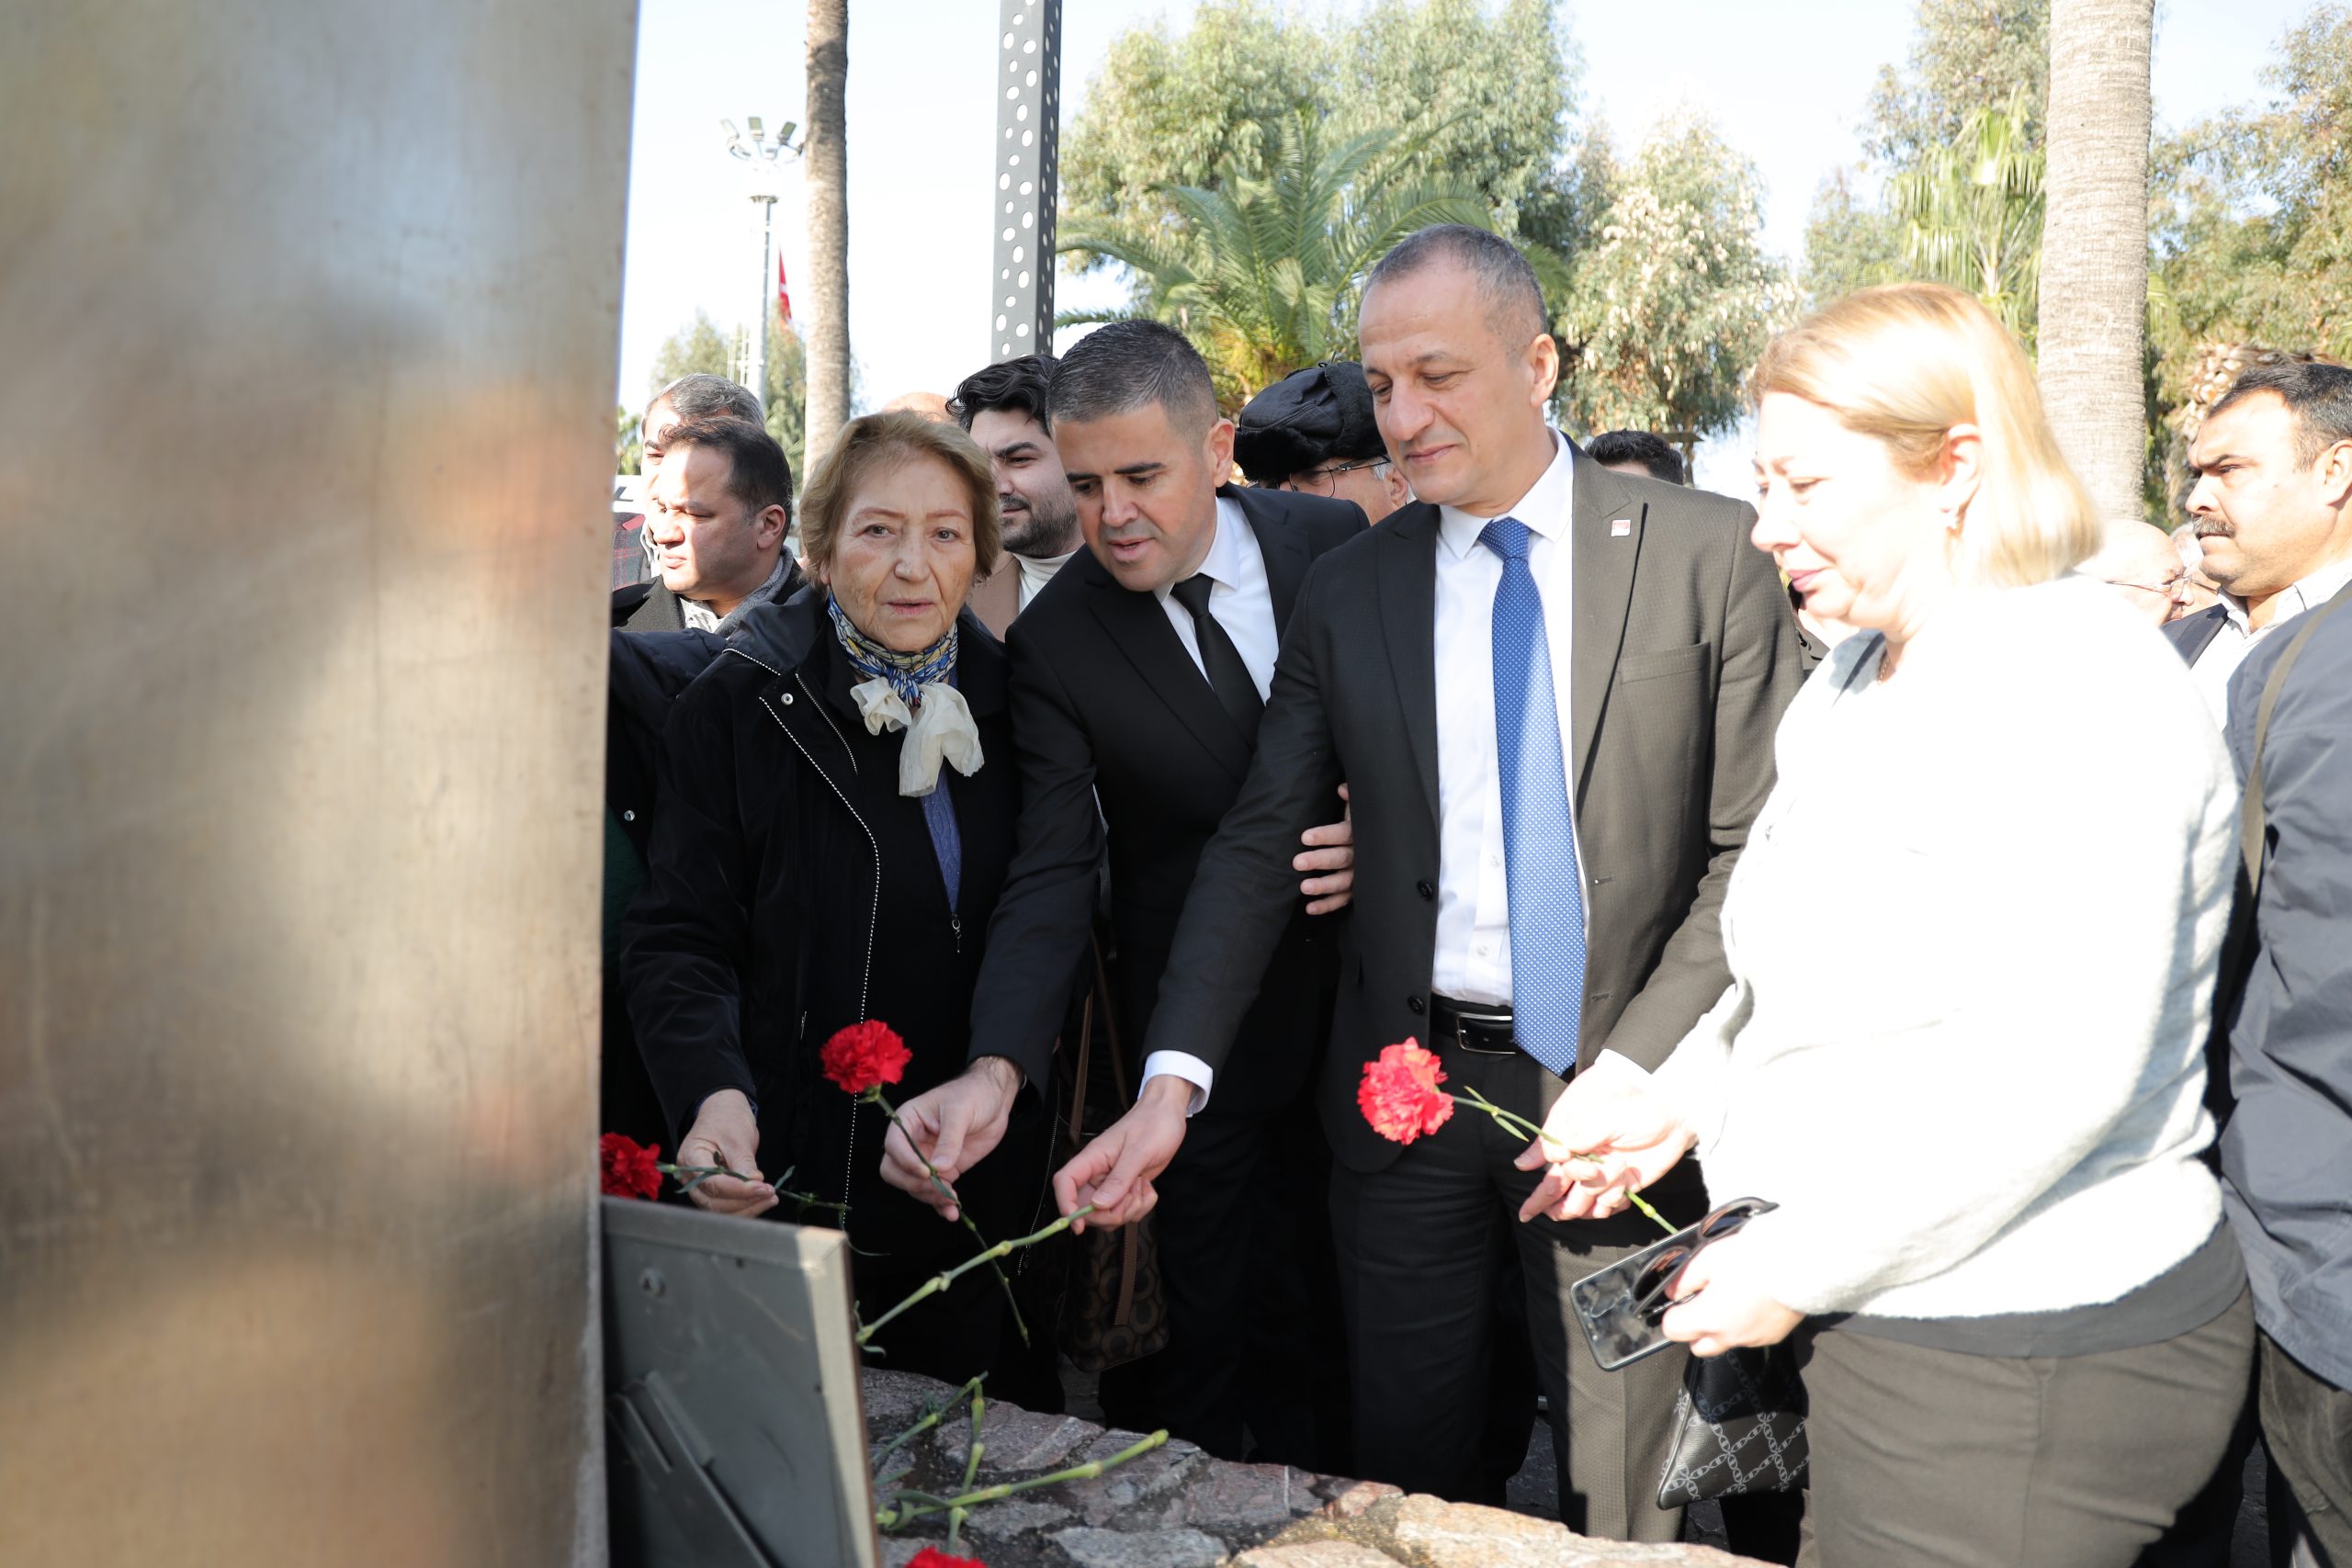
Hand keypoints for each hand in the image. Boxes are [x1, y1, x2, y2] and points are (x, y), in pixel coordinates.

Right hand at [677, 1089, 777, 1217]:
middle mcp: (690, 1177)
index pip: (712, 1183)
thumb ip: (743, 1162)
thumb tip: (754, 1183)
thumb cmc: (726, 1120)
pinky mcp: (713, 1192)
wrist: (723, 1113)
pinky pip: (726, 1206)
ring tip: (770, 1198)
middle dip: (744, 1202)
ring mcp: (700, 1186)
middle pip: (713, 1202)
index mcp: (690, 1158)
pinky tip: (763, 1199)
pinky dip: (745, 1206)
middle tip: (769, 1193)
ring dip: (747, 1207)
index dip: (738, 1189)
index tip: (762, 1187)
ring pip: (720, 1209)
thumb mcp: (737, 1136)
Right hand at [880, 1056, 1022, 1222]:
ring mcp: (926, 1158)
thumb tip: (939, 1168)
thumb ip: (950, 1140)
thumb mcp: (961, 1111)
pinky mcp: (944, 1171)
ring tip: (952, 1200)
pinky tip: (952, 1213)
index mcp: (908, 1121)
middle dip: (914, 1183)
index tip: (927, 1172)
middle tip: (939, 1187)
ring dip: (930, 1197)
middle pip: (894, 1171)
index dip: (906, 1162)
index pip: (894, 1146)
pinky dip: (941, 1205)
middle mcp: (912, 1142)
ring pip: (914, 1186)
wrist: (994, 1099)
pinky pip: (934, 1192)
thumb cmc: (973, 1094)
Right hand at [1053, 1075, 1190, 1232]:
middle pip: (1087, 1208)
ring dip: (1129, 1209)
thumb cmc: (1152, 1124)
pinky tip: (1147, 1187)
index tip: (1077, 1224)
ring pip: (1108, 1214)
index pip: (1065, 1182)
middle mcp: (1098, 1173)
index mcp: (1093, 1158)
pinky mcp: (1125, 1189)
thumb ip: (1119, 1179)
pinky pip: (1126, 1211)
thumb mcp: (1139, 1152)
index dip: (1066, 1204)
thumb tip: (1098, 1205)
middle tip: (1131, 1197)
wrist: (1168, 1115)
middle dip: (1110, 1213)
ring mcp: (1111, 1183)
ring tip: (1142, 1187)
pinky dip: (1140, 1206)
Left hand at [1296, 782, 1354, 915]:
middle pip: (1341, 858)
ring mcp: (1362, 875)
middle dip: (1319, 861)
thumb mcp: (1360, 809)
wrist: (1388, 846)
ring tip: (1303, 887)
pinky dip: (1328, 905)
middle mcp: (1363, 856)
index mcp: (1360, 834)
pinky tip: (1310, 908)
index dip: (1325, 835)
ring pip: (1343, 882)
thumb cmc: (1364, 824)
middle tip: (1297, 862)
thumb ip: (1352, 797)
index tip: (1305, 837)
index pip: (1342, 833)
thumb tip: (1342, 789)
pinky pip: (1344, 900)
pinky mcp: (1358, 891)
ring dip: (1324, 886)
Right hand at [1514, 1065, 1693, 1223]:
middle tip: (1580, 1186)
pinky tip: (1623, 1185)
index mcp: (1567, 1140)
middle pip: (1558, 1194)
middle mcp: (1581, 1160)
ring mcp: (1601, 1175)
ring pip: (1583, 1203)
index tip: (1539, 1197)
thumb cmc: (1625, 1098)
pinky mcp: (1622, 1185)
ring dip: (1597, 1190)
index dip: (1540, 1191)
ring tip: (1618, 1166)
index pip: (1546, 1170)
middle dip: (1560, 1202)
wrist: (1667, 1102)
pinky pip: (1607, 1206)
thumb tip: (1525, 1164)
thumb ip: (1562, 1140)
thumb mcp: (1588, 1114)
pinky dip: (1613, 1201)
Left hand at [1658, 1231, 1802, 1356]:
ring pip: (1726, 1342)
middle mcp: (1729, 1336)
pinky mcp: (1773, 1336)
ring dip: (1722, 1327)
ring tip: (1732, 1297)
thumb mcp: (1709, 1258)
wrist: (1802, 1263)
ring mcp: (1753, 1339)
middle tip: (1703, 1302)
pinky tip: (1753, 1302)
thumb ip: (1685, 1279)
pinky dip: (1745, 1325)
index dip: (1673, 1314)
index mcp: (1708, 1318)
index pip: (1673, 1330)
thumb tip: (1673, 1292)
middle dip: (1695, 1328)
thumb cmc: (1754, 1256)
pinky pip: (1750, 1337)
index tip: (1680, 1299)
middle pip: (1698, 1346)